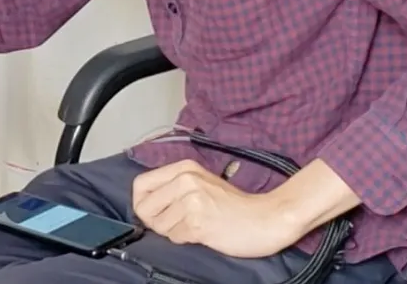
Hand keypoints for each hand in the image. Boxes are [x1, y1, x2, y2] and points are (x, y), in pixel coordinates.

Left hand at [131, 160, 303, 258]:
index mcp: (184, 168)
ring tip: (195, 225)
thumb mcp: (200, 183)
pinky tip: (203, 233)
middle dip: (156, 221)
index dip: (143, 203)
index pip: (140, 184)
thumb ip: (173, 187)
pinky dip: (185, 239)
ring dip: (173, 231)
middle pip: (144, 207)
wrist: (266, 219)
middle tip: (177, 223)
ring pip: (159, 225)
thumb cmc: (233, 205)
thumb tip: (143, 203)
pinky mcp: (198, 222)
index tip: (155, 212)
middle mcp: (185, 180)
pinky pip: (174, 237)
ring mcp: (191, 201)